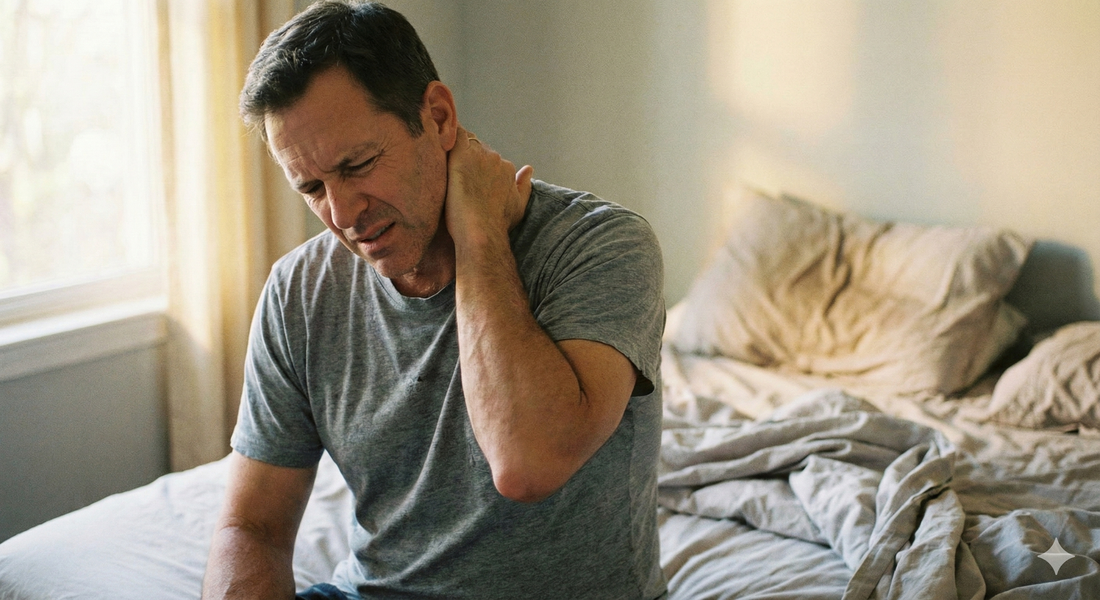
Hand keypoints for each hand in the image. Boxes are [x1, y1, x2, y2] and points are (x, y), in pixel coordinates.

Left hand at [445, 125, 533, 248]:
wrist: (483, 231)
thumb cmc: (498, 224)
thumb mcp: (518, 206)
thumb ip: (524, 186)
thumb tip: (529, 169)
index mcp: (507, 169)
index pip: (490, 159)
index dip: (477, 167)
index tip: (468, 179)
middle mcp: (496, 158)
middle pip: (478, 149)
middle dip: (467, 158)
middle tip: (454, 175)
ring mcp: (479, 155)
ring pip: (466, 143)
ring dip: (456, 150)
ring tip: (443, 164)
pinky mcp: (462, 155)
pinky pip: (455, 135)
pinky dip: (448, 136)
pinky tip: (439, 143)